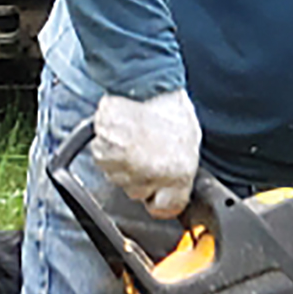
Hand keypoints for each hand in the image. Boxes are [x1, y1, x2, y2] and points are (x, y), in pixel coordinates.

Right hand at [91, 89, 199, 217]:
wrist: (144, 85)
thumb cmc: (169, 110)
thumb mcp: (188, 145)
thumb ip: (180, 171)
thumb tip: (174, 185)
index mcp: (177, 174)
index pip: (166, 208)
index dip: (163, 200)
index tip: (162, 193)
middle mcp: (149, 175)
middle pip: (138, 193)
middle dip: (143, 177)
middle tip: (148, 152)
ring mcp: (124, 166)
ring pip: (119, 178)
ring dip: (125, 164)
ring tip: (135, 140)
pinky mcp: (104, 153)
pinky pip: (105, 162)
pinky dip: (110, 152)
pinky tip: (122, 137)